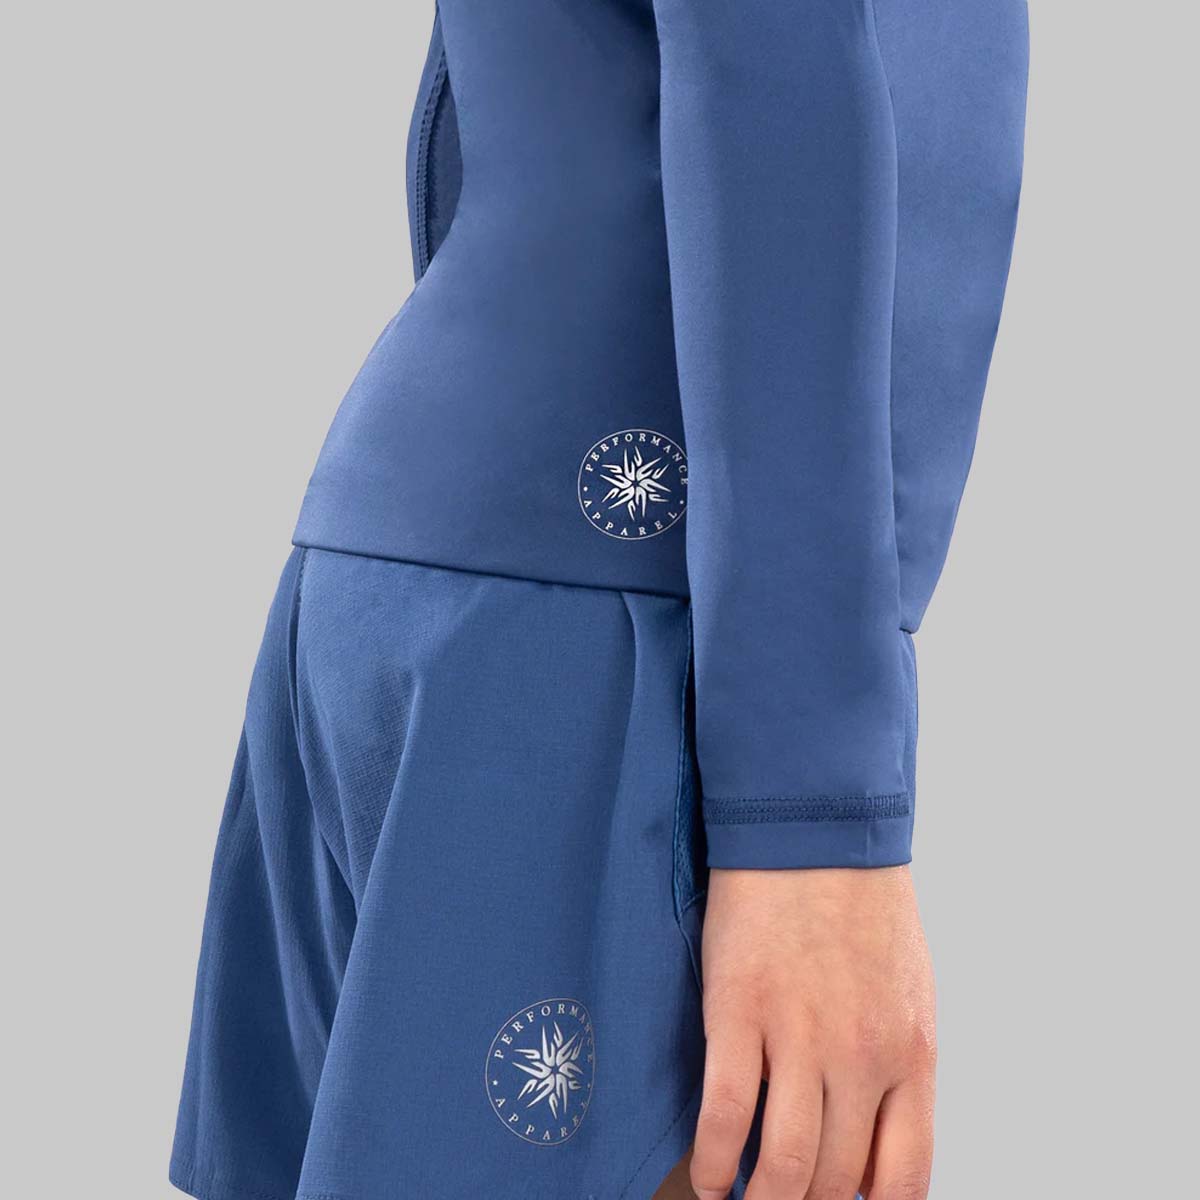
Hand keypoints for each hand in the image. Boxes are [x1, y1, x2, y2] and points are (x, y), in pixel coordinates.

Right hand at [690, 866, 935, 1199]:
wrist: (814, 831)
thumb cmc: (861, 907)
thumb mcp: (906, 992)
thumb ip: (896, 1066)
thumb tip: (869, 1136)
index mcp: (910, 1055)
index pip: (901, 1178)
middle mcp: (860, 1056)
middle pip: (832, 1178)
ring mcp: (798, 1035)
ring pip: (781, 1162)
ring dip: (759, 1199)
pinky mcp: (738, 1009)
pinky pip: (723, 1112)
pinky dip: (713, 1159)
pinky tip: (709, 1176)